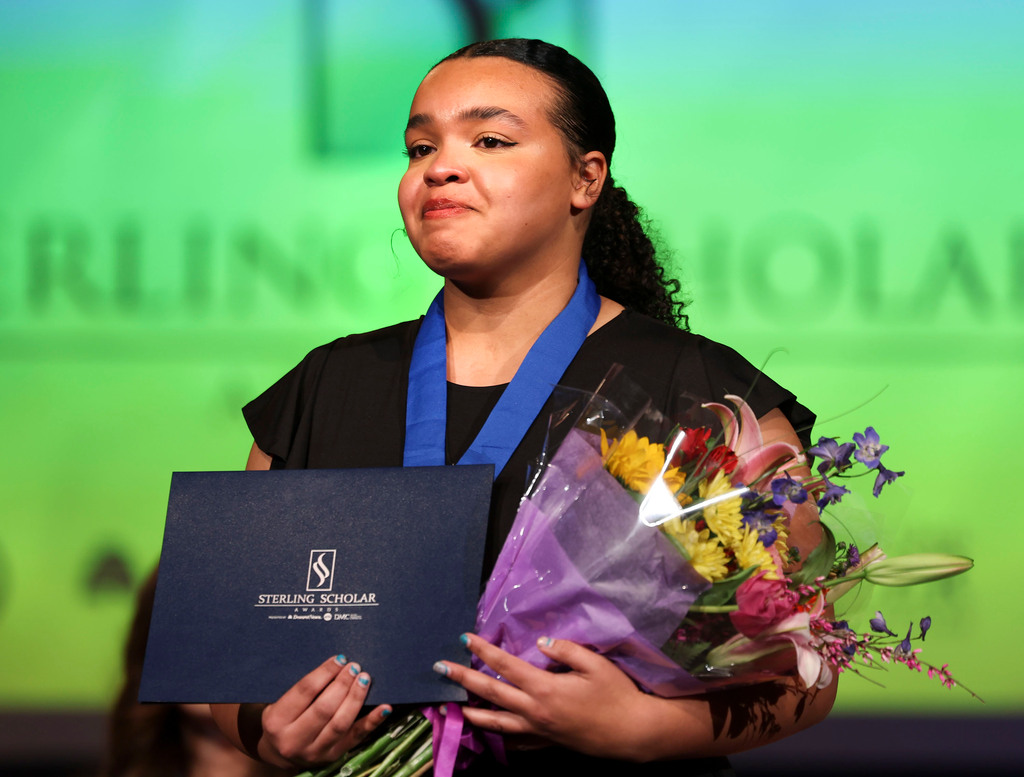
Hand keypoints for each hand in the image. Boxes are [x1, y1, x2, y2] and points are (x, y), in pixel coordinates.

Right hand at [257, 654, 391, 766]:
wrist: (280, 752)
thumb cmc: (284, 718)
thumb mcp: (280, 703)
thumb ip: (301, 689)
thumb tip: (335, 662)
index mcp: (276, 721)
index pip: (304, 692)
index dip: (324, 673)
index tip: (339, 659)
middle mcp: (293, 740)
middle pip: (323, 708)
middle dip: (342, 684)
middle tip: (354, 667)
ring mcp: (314, 751)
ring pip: (340, 723)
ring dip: (356, 698)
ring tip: (364, 679)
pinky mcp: (333, 757)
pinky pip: (356, 737)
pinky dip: (373, 721)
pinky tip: (384, 708)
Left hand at [434, 634, 659, 760]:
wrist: (633, 733)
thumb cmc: (617, 694)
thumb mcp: (595, 664)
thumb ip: (565, 650)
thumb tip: (541, 643)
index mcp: (544, 688)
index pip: (505, 666)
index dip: (483, 651)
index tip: (464, 639)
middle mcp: (535, 711)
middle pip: (490, 694)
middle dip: (463, 680)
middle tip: (441, 669)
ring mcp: (539, 731)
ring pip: (497, 723)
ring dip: (473, 713)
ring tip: (455, 707)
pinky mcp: (547, 743)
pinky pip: (517, 741)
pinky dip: (500, 735)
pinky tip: (492, 732)